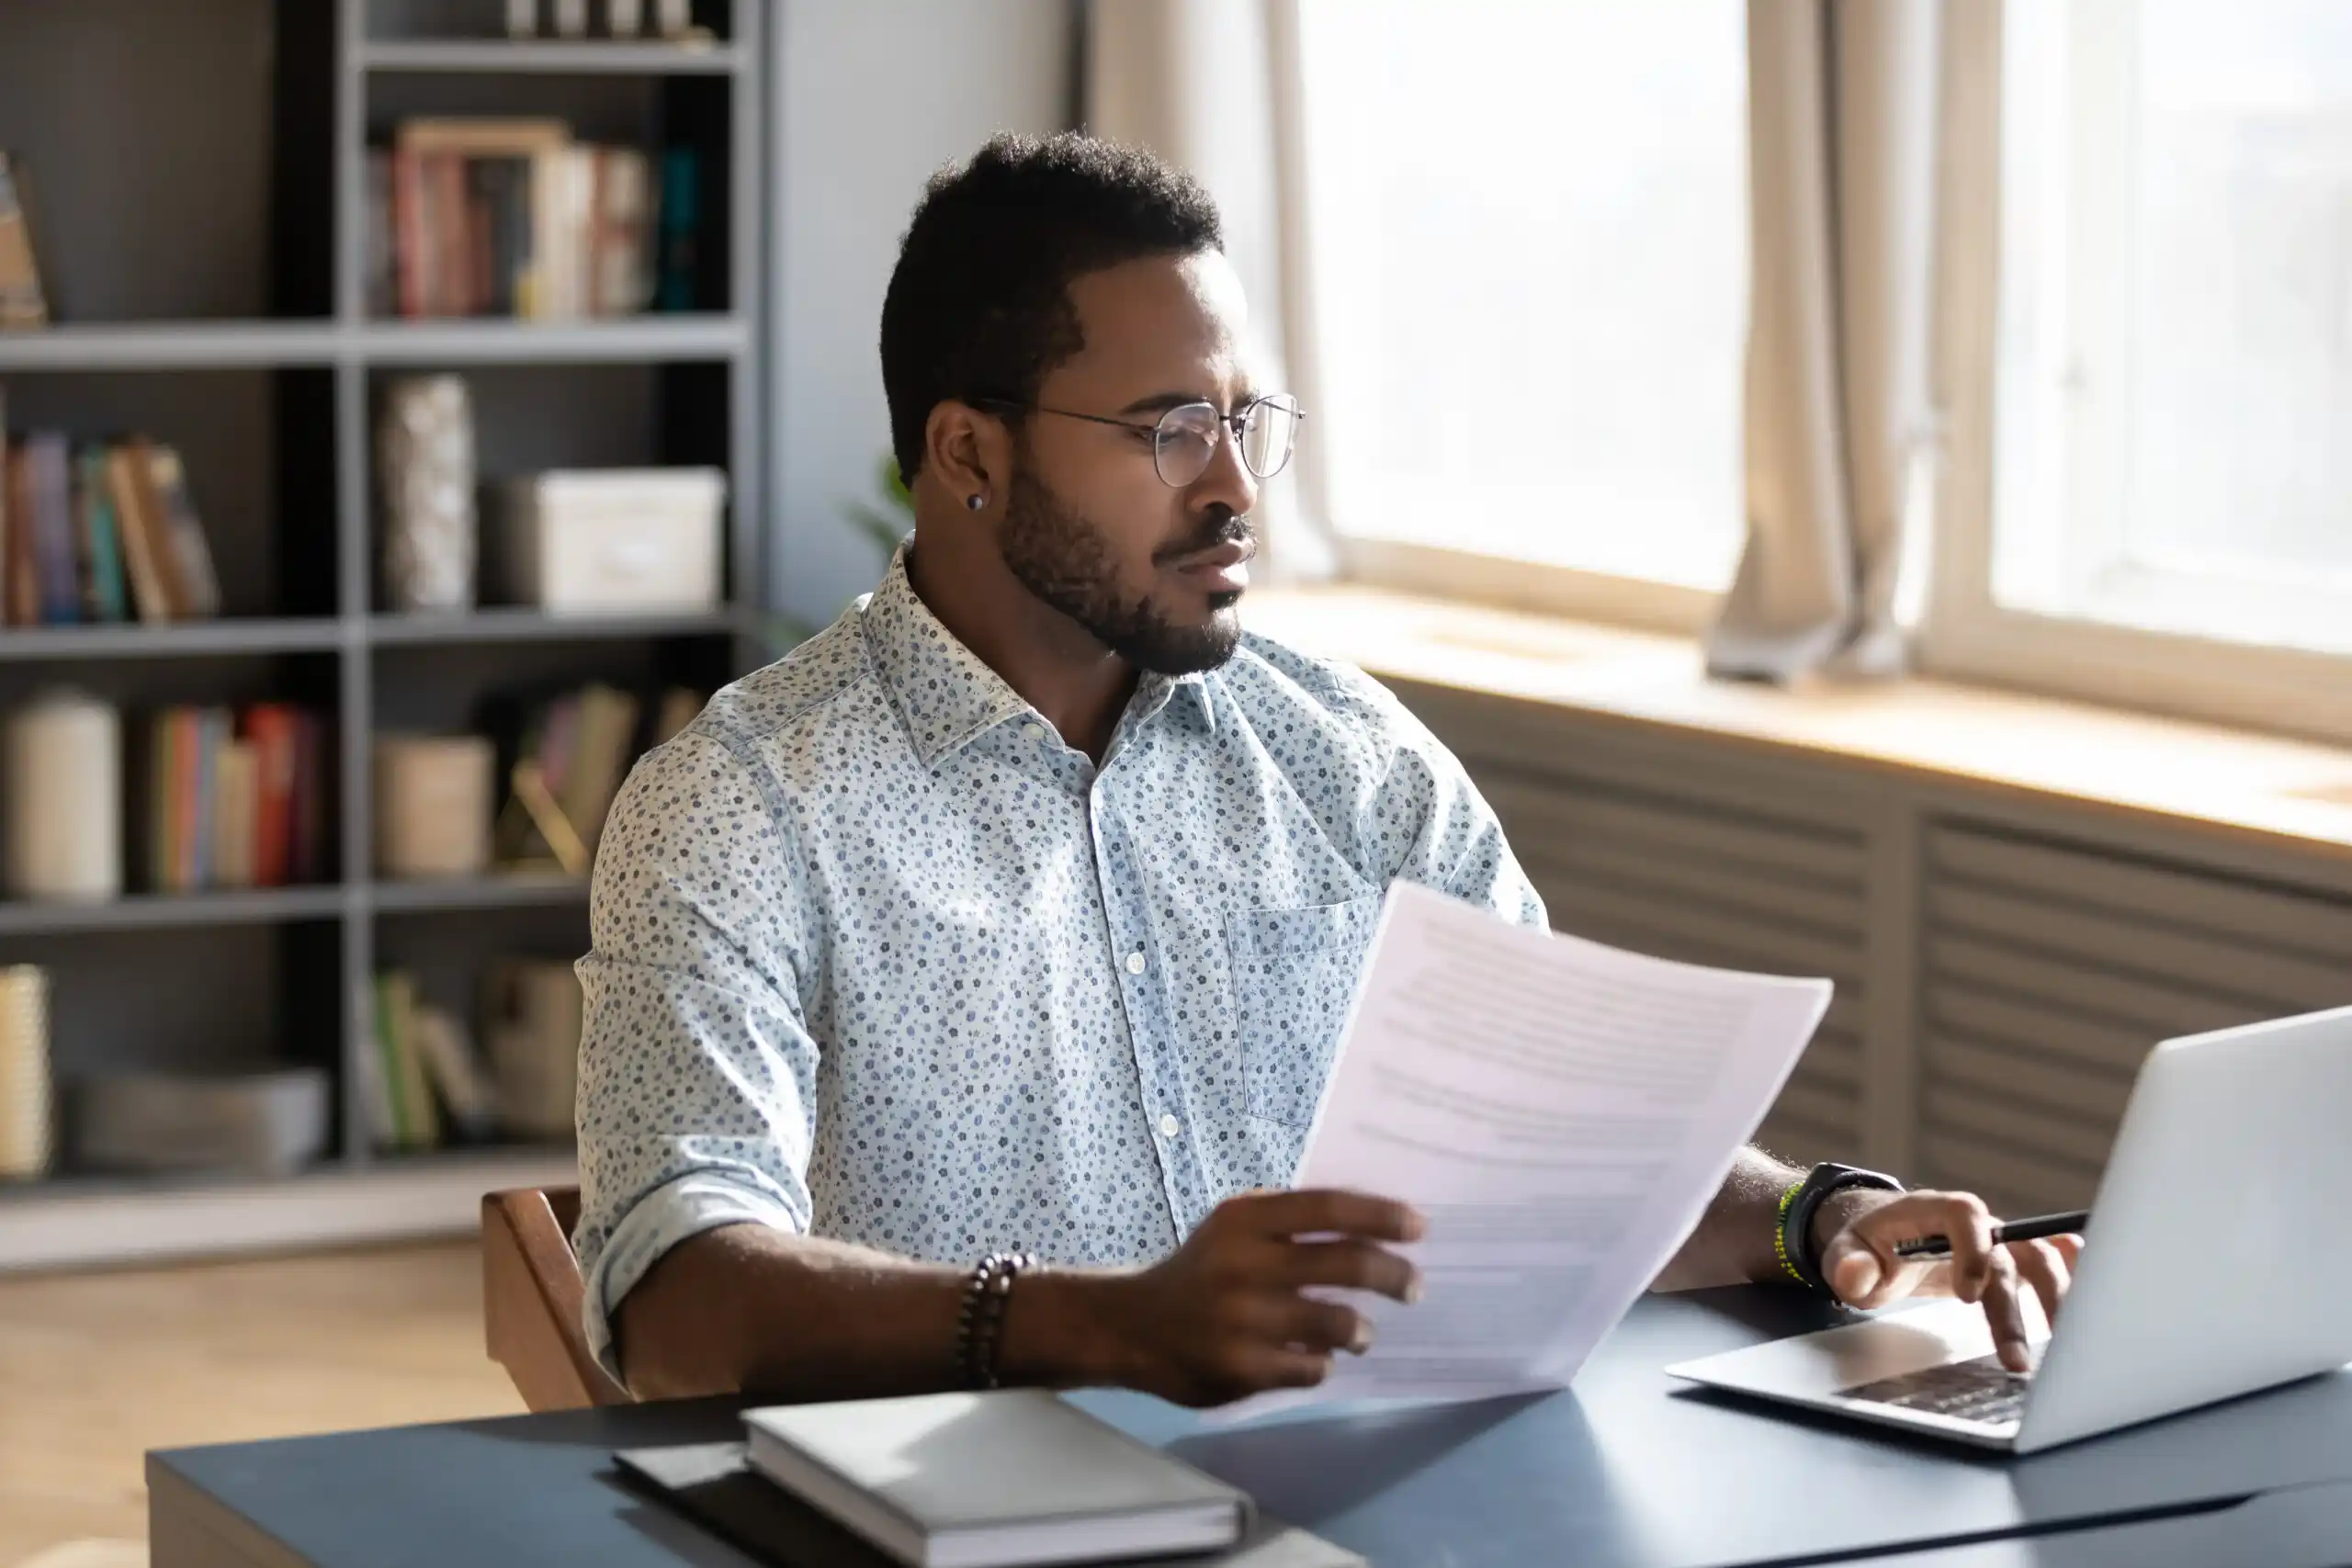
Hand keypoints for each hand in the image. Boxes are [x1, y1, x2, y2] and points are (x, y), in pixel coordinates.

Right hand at [1102, 1188, 1423, 1407]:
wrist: (1133, 1327)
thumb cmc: (1202, 1270)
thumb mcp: (1234, 1228)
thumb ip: (1290, 1222)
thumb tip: (1376, 1223)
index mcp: (1245, 1220)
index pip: (1329, 1208)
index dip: (1381, 1216)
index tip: (1419, 1227)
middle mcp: (1244, 1264)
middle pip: (1347, 1264)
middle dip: (1393, 1276)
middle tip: (1414, 1286)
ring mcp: (1244, 1321)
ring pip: (1339, 1323)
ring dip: (1361, 1330)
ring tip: (1361, 1333)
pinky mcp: (1243, 1369)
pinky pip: (1313, 1368)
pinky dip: (1322, 1363)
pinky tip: (1313, 1358)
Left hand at [1813, 1188, 2083, 1373]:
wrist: (1878, 1240)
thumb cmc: (1865, 1247)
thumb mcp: (1845, 1255)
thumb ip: (1849, 1266)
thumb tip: (1856, 1275)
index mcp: (1930, 1211)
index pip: (1965, 1213)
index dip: (1974, 1248)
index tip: (1967, 1295)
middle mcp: (1974, 1225)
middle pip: (2009, 1253)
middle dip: (2017, 1306)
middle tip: (2016, 1359)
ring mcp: (1996, 1243)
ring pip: (2039, 1261)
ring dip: (2056, 1302)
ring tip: (2066, 1350)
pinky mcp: (2009, 1263)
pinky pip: (2049, 1261)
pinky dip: (2075, 1273)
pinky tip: (2094, 1299)